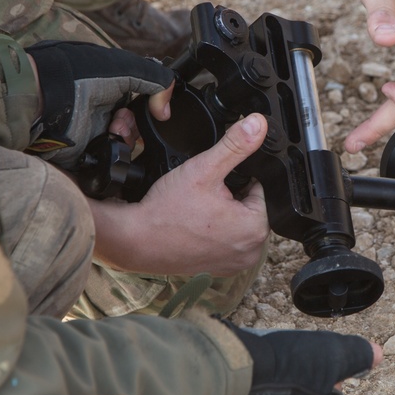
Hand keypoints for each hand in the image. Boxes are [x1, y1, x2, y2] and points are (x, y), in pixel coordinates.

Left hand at [25, 40, 174, 166]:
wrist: (45, 98)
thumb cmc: (79, 75)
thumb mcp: (127, 67)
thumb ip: (156, 80)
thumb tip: (166, 110)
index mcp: (111, 87)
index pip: (141, 102)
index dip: (151, 108)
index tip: (155, 111)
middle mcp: (103, 109)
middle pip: (135, 127)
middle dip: (135, 126)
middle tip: (123, 120)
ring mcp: (93, 132)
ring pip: (125, 145)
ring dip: (126, 138)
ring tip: (113, 130)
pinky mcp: (84, 154)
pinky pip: (109, 161)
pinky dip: (114, 156)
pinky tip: (108, 144)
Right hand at [87, 114, 269, 276]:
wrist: (134, 240)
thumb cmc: (166, 211)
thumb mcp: (204, 169)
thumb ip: (235, 145)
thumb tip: (258, 125)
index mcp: (256, 228)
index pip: (260, 189)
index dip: (238, 178)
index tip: (215, 181)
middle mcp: (251, 251)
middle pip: (249, 207)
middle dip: (230, 197)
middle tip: (202, 197)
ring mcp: (235, 264)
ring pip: (236, 224)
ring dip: (222, 214)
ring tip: (197, 210)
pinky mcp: (218, 269)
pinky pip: (224, 242)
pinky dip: (212, 232)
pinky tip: (193, 225)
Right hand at [224, 322, 383, 394]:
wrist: (240, 370)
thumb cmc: (291, 365)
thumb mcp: (335, 352)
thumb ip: (359, 354)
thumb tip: (377, 354)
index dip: (331, 375)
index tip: (318, 362)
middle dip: (305, 383)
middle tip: (296, 362)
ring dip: (282, 387)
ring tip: (276, 364)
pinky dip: (260, 391)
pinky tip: (258, 374)